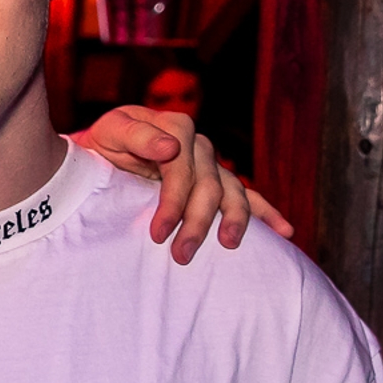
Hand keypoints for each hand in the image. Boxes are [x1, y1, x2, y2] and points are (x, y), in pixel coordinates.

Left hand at [73, 107, 293, 264]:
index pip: (183, 169)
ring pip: (231, 193)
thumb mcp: (110, 133)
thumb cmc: (101, 145)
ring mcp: (210, 164)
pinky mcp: (215, 182)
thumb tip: (172, 148)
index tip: (158, 234)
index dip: (173, 202)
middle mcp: (198, 145)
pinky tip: (285, 231)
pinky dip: (267, 213)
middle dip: (196, 222)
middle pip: (209, 185)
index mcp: (175, 128)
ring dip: (233, 221)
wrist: (97, 156)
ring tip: (228, 245)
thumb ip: (137, 136)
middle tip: (180, 255)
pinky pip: (246, 197)